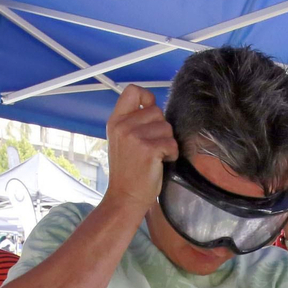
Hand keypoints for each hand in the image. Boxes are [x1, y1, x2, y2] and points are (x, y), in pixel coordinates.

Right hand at [102, 85, 177, 213]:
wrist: (125, 197)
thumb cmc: (129, 171)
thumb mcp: (123, 140)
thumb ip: (134, 121)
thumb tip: (153, 105)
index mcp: (115, 121)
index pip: (132, 91)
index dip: (147, 97)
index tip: (151, 112)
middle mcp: (123, 126)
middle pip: (157, 111)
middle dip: (161, 128)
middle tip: (152, 146)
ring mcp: (134, 137)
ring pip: (167, 127)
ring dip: (167, 142)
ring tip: (155, 156)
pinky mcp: (148, 149)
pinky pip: (171, 143)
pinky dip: (171, 154)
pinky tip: (160, 163)